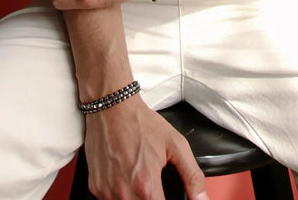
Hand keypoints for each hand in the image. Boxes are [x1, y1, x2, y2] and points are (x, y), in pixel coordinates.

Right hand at [84, 96, 208, 199]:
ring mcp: (107, 191)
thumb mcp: (175, 144)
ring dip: (136, 199)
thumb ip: (192, 175)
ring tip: (139, 180)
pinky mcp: (95, 187)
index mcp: (146, 185)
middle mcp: (124, 193)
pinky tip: (125, 178)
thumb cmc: (140, 123)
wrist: (112, 106)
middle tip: (153, 185)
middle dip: (152, 199)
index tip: (165, 194)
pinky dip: (120, 195)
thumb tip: (202, 198)